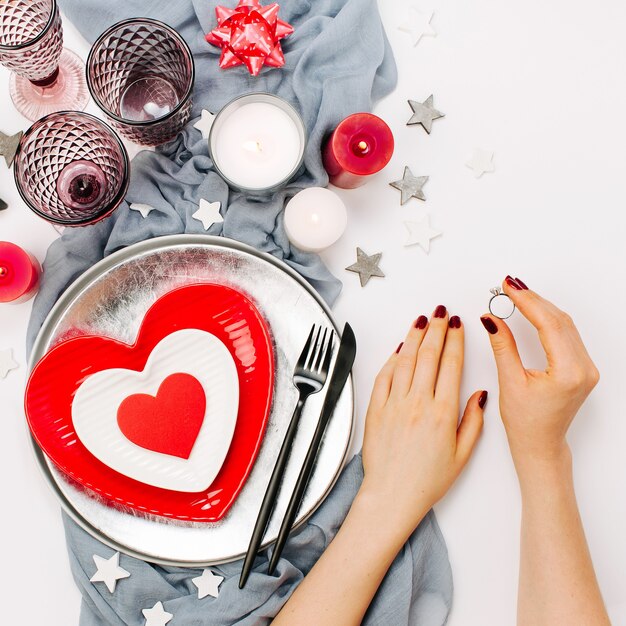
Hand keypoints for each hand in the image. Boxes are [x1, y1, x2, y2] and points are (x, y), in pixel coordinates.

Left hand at [359, 307, 486, 539]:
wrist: (392, 495)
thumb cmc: (426, 480)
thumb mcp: (462, 455)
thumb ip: (473, 421)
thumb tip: (480, 394)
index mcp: (443, 413)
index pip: (451, 365)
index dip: (455, 340)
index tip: (458, 324)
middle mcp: (418, 403)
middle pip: (428, 356)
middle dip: (436, 330)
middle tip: (441, 313)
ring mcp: (394, 404)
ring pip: (405, 360)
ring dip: (414, 337)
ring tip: (421, 321)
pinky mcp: (376, 409)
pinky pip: (384, 376)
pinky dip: (391, 358)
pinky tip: (399, 347)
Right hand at [480, 277, 598, 469]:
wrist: (540, 444)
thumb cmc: (526, 423)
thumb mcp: (510, 382)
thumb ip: (503, 346)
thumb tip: (492, 319)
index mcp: (569, 373)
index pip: (549, 325)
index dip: (527, 302)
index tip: (508, 288)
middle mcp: (584, 368)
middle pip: (559, 320)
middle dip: (533, 299)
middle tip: (509, 285)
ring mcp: (586, 367)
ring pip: (565, 324)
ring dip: (541, 306)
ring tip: (517, 293)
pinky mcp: (581, 366)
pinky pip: (567, 333)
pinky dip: (548, 318)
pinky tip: (533, 309)